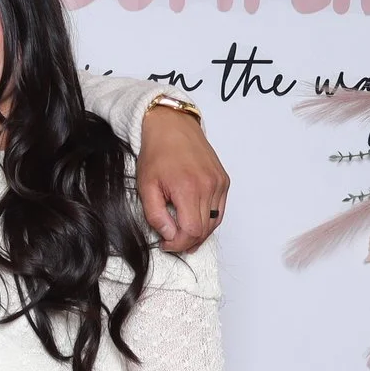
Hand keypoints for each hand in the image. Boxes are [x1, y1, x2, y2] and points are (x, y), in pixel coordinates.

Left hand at [136, 104, 228, 252]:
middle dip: (187, 241)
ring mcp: (219, 183)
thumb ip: (156, 215)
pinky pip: (220, 210)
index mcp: (188, 188)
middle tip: (171, 241)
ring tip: (183, 234)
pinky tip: (195, 220)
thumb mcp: (146, 186)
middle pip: (204, 229)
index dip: (178, 244)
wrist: (172, 126)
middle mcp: (208, 186)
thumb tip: (169, 235)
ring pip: (214, 222)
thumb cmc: (157, 152)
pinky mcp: (223, 180)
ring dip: (199, 233)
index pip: (191, 231)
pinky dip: (209, 220)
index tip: (166, 244)